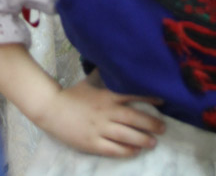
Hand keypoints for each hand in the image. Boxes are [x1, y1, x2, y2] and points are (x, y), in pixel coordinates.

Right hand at [41, 78, 163, 157]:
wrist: (52, 109)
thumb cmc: (73, 95)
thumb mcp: (90, 83)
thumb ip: (104, 77)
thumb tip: (117, 64)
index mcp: (106, 95)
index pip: (131, 95)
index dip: (149, 98)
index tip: (162, 101)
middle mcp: (105, 111)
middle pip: (133, 118)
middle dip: (151, 123)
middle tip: (163, 127)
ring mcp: (99, 128)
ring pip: (127, 136)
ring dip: (143, 139)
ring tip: (154, 142)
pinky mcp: (93, 143)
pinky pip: (114, 149)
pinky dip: (127, 151)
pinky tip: (135, 151)